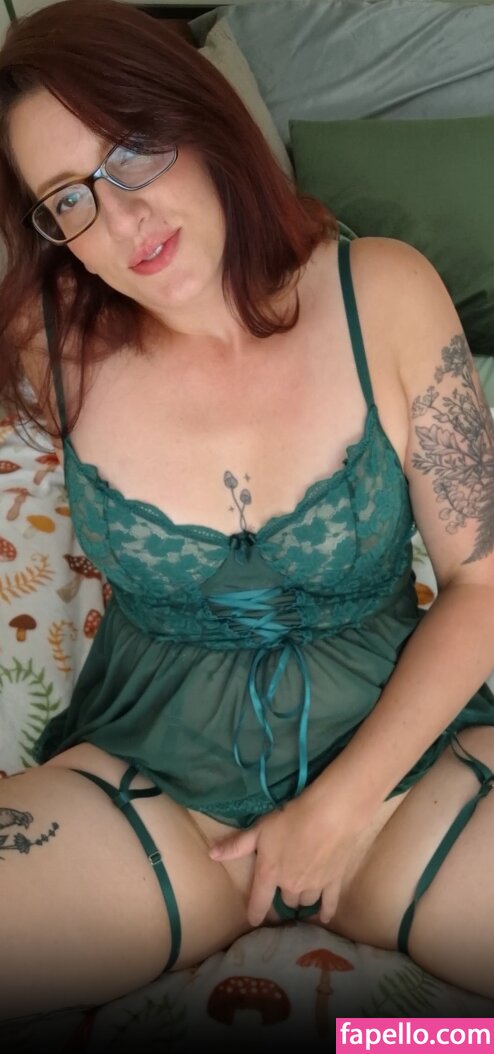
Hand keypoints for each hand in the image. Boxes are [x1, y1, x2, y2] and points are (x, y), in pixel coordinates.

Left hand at [209, 782, 365, 926]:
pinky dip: (326, 912)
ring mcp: (314, 886)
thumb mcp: (259, 830)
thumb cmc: (290, 820)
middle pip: (286, 900)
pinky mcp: (334, 882)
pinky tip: (325, 918)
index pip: (259, 900)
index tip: (254, 920)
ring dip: (302, 900)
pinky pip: (330, 904)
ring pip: (306, 901)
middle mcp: (291, 886)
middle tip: (284, 891)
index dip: (255, 912)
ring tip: (301, 899)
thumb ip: (236, 845)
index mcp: (270, 874)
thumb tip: (211, 854)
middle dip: (284, 897)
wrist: (328, 817)